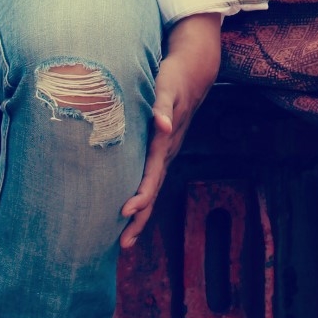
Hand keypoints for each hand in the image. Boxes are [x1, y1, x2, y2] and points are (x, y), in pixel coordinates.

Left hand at [119, 13, 222, 248]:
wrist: (193, 72)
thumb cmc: (173, 78)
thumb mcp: (167, 89)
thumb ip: (163, 106)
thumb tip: (163, 125)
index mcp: (165, 142)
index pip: (151, 175)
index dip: (141, 196)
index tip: (125, 213)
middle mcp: (167, 152)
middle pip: (152, 191)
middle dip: (140, 218)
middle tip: (123, 245)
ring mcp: (166, 153)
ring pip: (152, 189)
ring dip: (140, 214)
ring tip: (125, 240)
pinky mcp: (161, 150)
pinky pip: (149, 177)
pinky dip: (140, 196)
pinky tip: (129, 209)